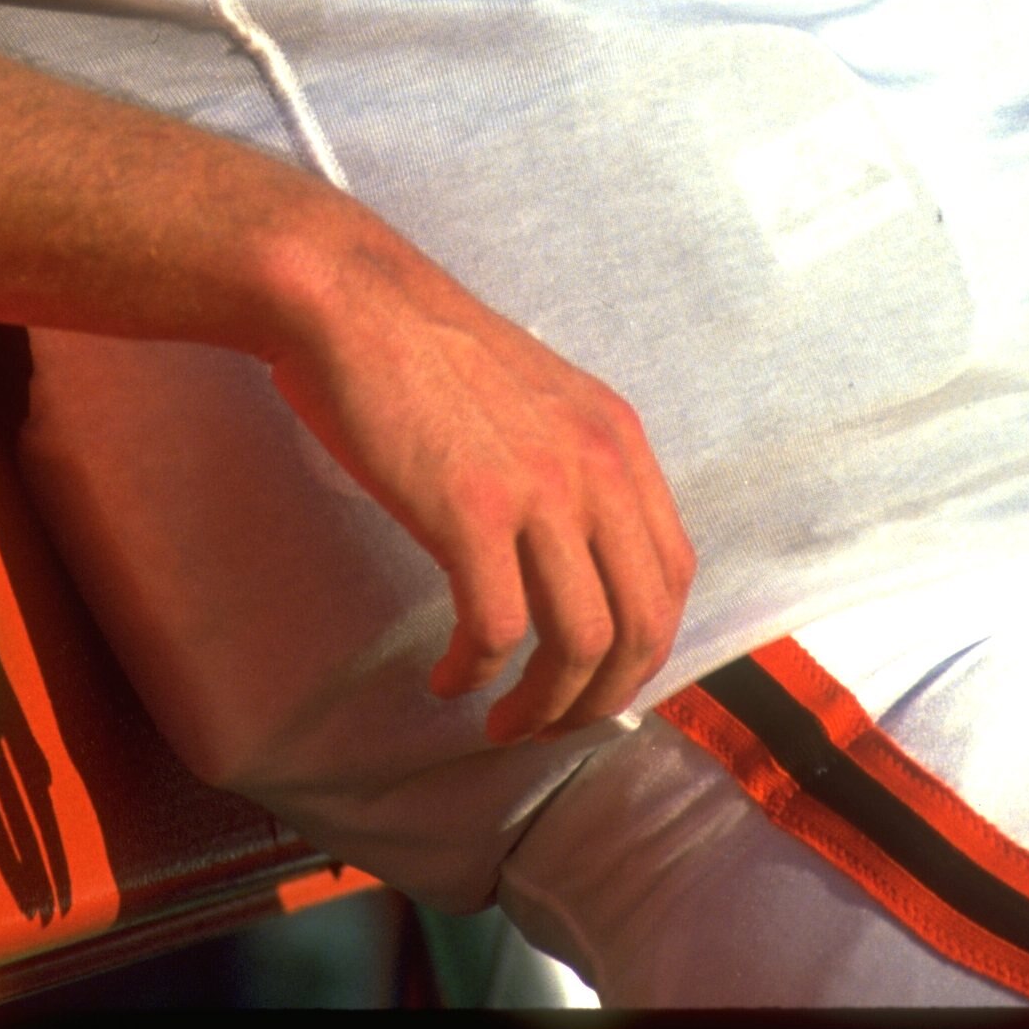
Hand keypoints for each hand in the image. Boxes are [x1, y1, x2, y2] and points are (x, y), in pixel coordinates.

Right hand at [263, 206, 696, 747]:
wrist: (355, 302)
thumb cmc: (426, 354)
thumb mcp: (538, 402)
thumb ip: (572, 467)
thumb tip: (578, 562)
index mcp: (618, 437)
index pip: (673, 572)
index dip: (645, 648)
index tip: (598, 681)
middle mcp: (597, 463)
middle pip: (643, 623)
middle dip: (602, 697)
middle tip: (552, 725)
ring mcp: (539, 486)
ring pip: (581, 641)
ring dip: (543, 705)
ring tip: (501, 722)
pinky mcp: (471, 509)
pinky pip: (496, 629)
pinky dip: (475, 673)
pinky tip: (446, 678)